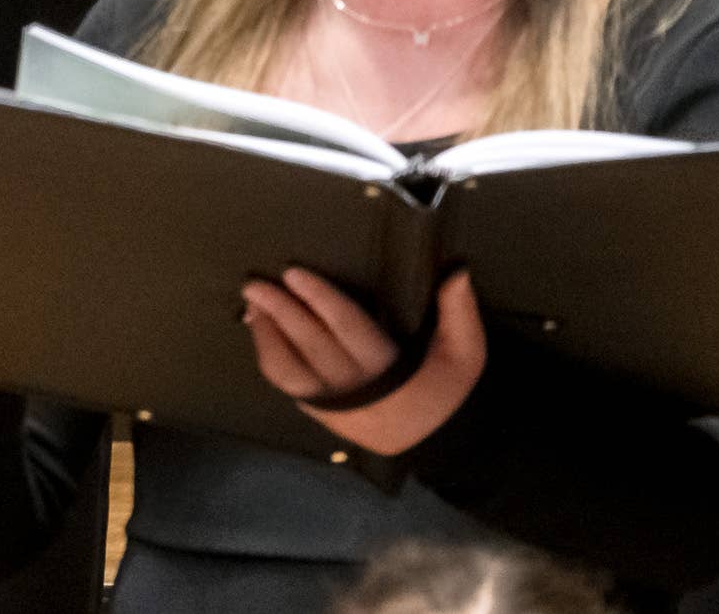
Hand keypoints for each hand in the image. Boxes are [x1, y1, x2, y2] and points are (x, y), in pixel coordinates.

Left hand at [245, 266, 485, 456]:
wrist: (441, 444)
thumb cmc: (448, 390)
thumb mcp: (465, 355)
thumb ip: (459, 313)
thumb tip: (457, 273)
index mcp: (392, 374)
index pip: (349, 328)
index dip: (320, 299)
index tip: (293, 273)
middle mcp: (358, 394)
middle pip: (312, 347)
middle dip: (281, 312)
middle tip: (254, 284)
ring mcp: (335, 410)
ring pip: (289, 373)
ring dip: (266, 336)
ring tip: (252, 306)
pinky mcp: (323, 417)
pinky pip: (289, 386)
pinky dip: (270, 356)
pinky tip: (262, 330)